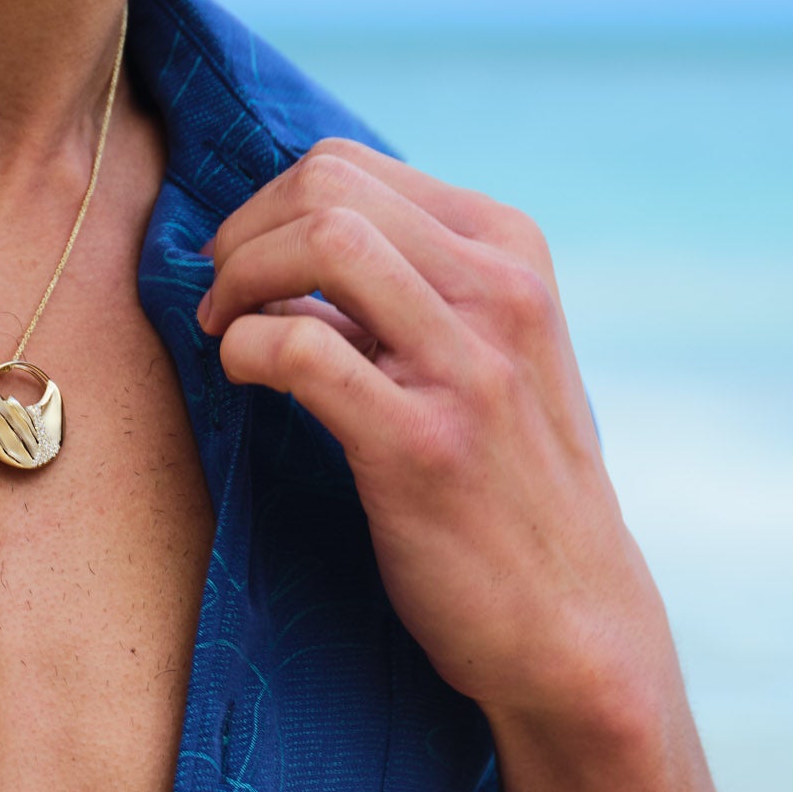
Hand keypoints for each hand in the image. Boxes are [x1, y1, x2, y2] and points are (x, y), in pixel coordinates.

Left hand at [196, 137, 680, 743]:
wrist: (574, 627)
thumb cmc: (508, 487)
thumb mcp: (488, 354)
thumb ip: (409, 289)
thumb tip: (278, 243)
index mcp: (510, 252)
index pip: (350, 165)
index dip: (264, 206)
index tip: (239, 266)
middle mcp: (500, 292)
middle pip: (326, 186)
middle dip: (240, 233)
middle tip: (218, 299)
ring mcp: (468, 366)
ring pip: (321, 242)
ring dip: (241, 280)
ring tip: (227, 333)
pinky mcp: (423, 444)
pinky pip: (302, 347)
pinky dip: (247, 349)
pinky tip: (246, 378)